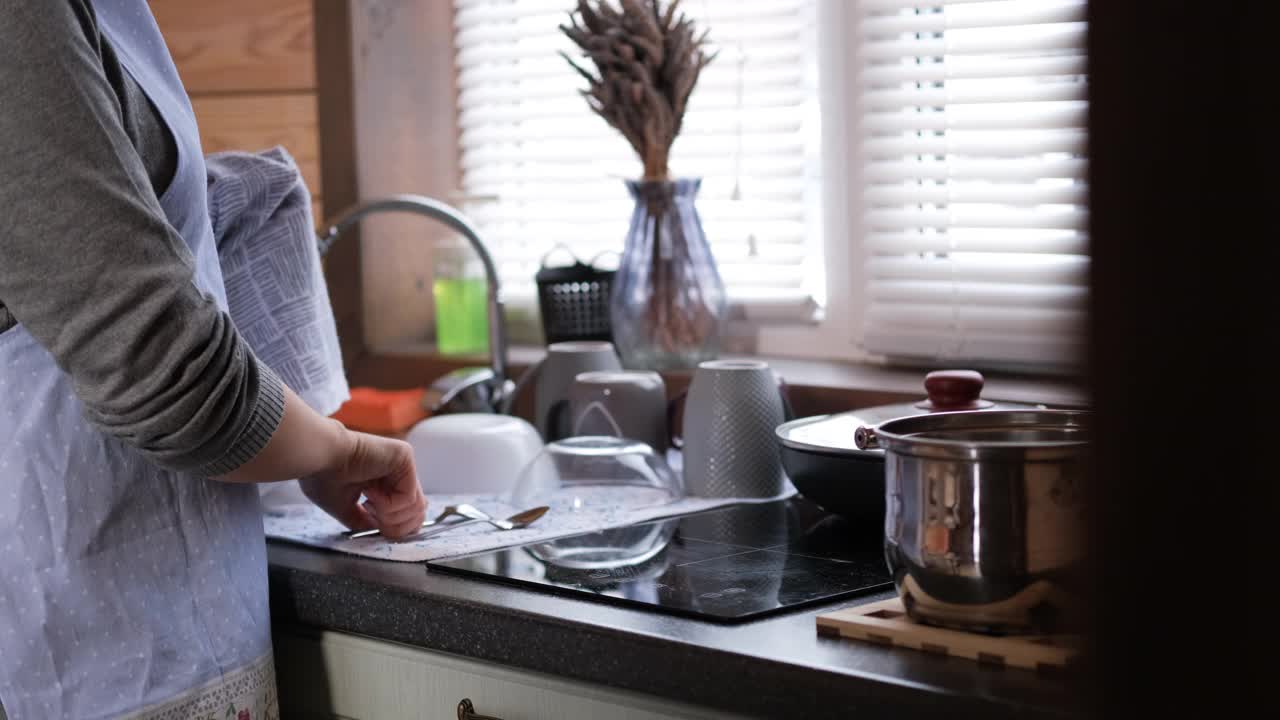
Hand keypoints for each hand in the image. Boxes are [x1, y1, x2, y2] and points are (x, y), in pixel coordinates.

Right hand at [299, 429, 426, 538]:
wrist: (318, 456)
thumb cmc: (322, 475)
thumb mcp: (345, 507)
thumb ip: (365, 520)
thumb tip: (381, 533)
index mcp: (385, 482)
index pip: (409, 514)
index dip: (396, 530)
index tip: (374, 526)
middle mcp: (397, 472)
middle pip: (418, 514)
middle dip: (396, 528)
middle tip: (374, 520)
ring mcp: (403, 464)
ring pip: (417, 508)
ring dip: (390, 517)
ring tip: (369, 504)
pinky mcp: (404, 457)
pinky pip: (410, 497)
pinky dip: (389, 506)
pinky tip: (371, 493)